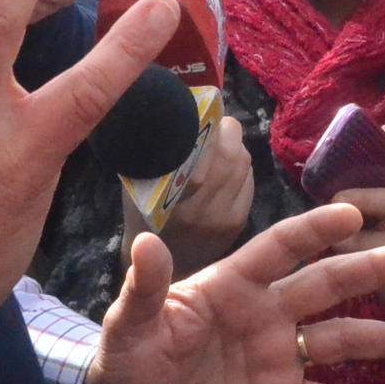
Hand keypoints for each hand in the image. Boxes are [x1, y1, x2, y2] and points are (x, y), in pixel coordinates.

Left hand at [87, 202, 384, 383]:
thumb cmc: (130, 356)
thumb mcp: (132, 323)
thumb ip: (146, 287)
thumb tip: (147, 243)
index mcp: (234, 284)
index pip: (280, 248)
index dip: (315, 230)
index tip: (353, 213)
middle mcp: (266, 313)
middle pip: (324, 286)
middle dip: (368, 270)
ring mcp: (277, 357)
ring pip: (336, 341)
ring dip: (378, 339)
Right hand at [138, 115, 254, 276]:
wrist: (160, 274)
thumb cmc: (142, 220)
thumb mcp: (136, 186)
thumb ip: (151, 155)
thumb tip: (169, 112)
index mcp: (171, 198)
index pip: (199, 150)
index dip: (205, 124)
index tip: (199, 110)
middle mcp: (202, 209)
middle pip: (229, 154)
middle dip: (224, 130)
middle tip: (212, 121)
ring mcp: (225, 217)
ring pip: (242, 163)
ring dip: (233, 146)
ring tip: (218, 142)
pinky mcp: (239, 222)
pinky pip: (248, 180)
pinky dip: (240, 166)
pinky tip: (226, 166)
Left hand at [333, 128, 384, 321]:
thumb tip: (382, 128)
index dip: (353, 200)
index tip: (331, 197)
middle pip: (368, 239)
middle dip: (340, 233)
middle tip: (326, 226)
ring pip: (369, 268)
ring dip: (346, 257)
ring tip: (337, 245)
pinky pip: (380, 290)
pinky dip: (366, 279)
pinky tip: (359, 270)